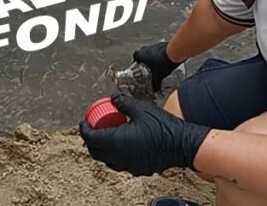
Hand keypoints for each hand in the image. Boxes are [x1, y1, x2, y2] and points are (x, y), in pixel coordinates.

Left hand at [79, 93, 210, 175]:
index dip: (84, 129)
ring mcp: (128, 165)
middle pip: (95, 151)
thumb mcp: (141, 109)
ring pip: (107, 159)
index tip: (84, 122)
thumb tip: (114, 98)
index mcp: (115, 141)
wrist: (181, 144)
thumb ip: (123, 102)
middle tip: (94, 128)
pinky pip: (120, 163)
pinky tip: (123, 144)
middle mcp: (119, 156)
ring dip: (103, 148)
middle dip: (91, 140)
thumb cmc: (163, 127)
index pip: (90, 138)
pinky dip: (115, 155)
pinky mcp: (138, 169)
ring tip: (107, 135)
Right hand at [133, 42, 181, 90]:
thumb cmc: (163, 63)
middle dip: (145, 58)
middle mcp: (148, 49)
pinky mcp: (164, 44)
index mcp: (142, 55)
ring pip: (152, 50)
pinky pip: (160, 49)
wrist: (174, 53)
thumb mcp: (158, 76)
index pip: (135, 55)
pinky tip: (165, 61)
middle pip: (143, 52)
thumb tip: (155, 89)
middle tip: (148, 65)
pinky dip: (161, 54)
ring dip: (153, 55)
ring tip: (158, 64)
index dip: (136, 60)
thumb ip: (155, 83)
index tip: (138, 63)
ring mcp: (156, 45)